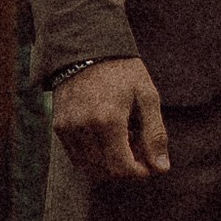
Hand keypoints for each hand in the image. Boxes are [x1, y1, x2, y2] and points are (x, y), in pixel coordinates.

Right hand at [54, 53, 171, 181]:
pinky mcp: (59, 127)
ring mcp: (68, 128)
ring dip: (108, 164)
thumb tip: (161, 168)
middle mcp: (84, 127)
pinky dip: (93, 156)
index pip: (121, 168)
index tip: (149, 164)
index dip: (138, 173)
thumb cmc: (123, 71)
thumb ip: (155, 134)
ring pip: (89, 168)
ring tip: (122, 141)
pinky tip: (105, 138)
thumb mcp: (147, 97)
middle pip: (105, 172)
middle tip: (137, 149)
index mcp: (108, 120)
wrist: (88, 48)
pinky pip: (76, 157)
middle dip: (125, 168)